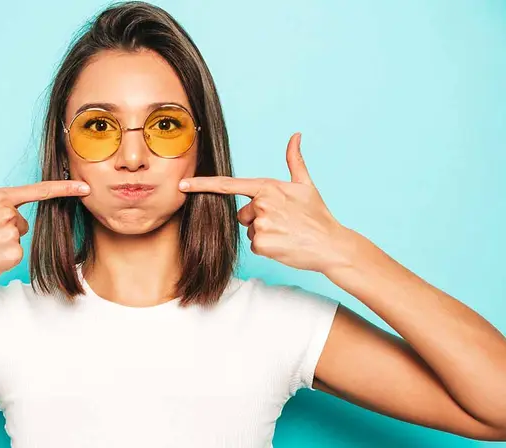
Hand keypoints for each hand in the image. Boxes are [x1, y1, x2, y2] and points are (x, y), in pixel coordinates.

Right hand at [0, 146, 90, 289]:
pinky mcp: (14, 254)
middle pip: (23, 220)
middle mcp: (8, 214)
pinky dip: (6, 256)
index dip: (64, 189)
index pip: (38, 191)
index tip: (84, 187)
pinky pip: (18, 253)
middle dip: (8, 227)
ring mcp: (11, 235)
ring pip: (20, 236)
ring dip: (6, 241)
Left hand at [178, 133, 351, 273]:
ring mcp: (260, 224)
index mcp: (267, 187)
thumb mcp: (306, 185)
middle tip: (283, 221)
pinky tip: (283, 244)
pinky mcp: (261, 244)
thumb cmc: (317, 215)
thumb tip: (296, 135)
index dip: (203, 184)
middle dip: (257, 218)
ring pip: (248, 229)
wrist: (330, 244)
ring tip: (285, 232)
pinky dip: (267, 247)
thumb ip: (294, 160)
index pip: (229, 185)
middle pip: (242, 213)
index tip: (182, 184)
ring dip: (263, 233)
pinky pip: (254, 244)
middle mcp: (261, 204)